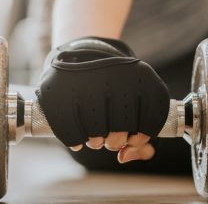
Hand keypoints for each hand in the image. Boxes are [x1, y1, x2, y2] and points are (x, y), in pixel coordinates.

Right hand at [36, 37, 169, 161]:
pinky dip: (75, 141)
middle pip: (119, 133)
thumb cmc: (113, 85)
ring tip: (94, 133)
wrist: (82, 51)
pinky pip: (71, 132)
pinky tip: (79, 140)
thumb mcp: (136, 99)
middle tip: (109, 135)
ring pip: (95, 136)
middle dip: (115, 141)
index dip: (141, 137)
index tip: (133, 137)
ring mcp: (86, 82)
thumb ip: (141, 135)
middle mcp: (114, 76)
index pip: (148, 122)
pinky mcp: (59, 90)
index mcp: (140, 77)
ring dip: (94, 142)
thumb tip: (125, 155)